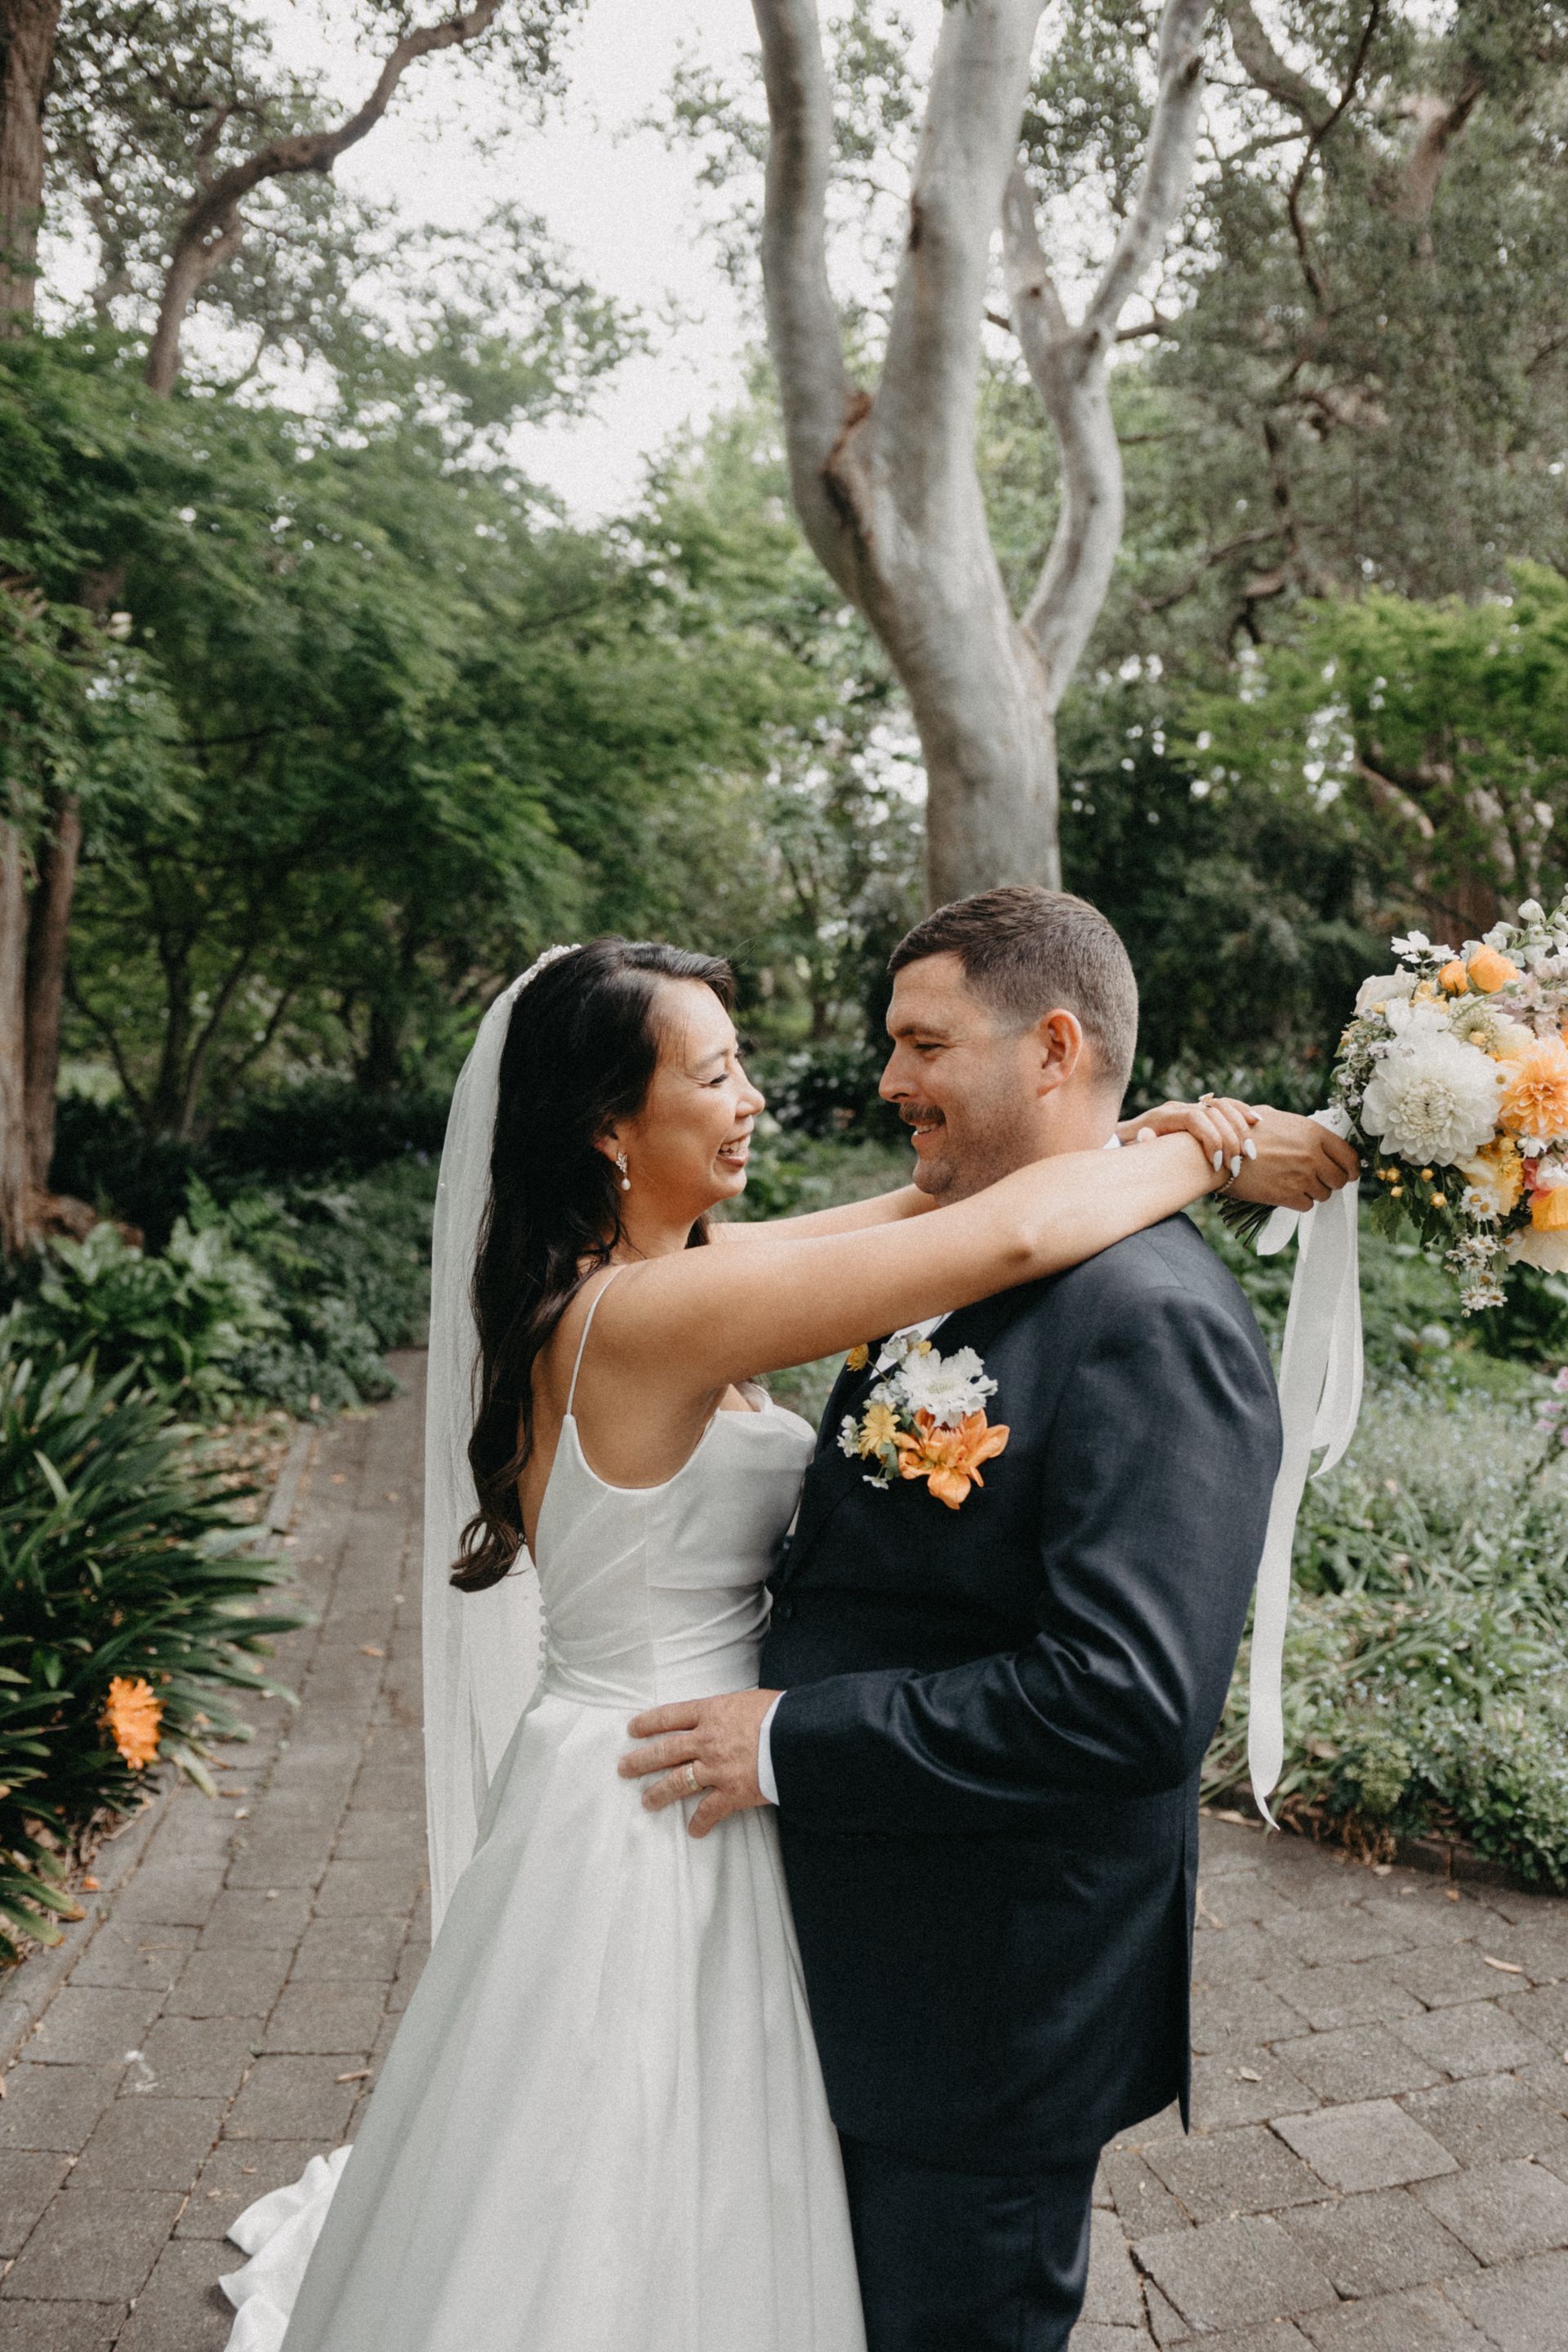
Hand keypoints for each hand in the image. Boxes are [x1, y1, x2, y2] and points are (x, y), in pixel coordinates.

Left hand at [619, 1689, 778, 1837]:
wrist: (800, 1735)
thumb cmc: (781, 1713)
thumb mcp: (750, 1700)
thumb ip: (731, 1711)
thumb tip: (726, 1716)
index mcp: (711, 1713)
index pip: (670, 1716)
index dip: (649, 1723)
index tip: (633, 1729)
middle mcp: (707, 1740)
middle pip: (665, 1751)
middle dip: (641, 1760)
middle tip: (624, 1768)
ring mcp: (716, 1768)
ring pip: (677, 1782)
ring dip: (658, 1793)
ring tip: (646, 1801)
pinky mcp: (732, 1792)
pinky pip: (709, 1811)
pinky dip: (700, 1823)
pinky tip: (694, 1830)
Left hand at [1118, 1094, 1259, 1180]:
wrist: (1124, 1138)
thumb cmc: (1126, 1149)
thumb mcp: (1127, 1149)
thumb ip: (1137, 1144)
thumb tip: (1147, 1134)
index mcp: (1162, 1116)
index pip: (1195, 1118)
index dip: (1210, 1138)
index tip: (1216, 1163)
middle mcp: (1178, 1108)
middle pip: (1214, 1113)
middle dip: (1230, 1139)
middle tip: (1238, 1164)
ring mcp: (1189, 1107)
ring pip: (1223, 1106)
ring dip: (1240, 1126)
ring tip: (1250, 1152)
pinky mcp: (1199, 1112)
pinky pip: (1226, 1106)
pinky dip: (1242, 1112)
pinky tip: (1257, 1123)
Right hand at [1223, 1106, 1360, 1212]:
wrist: (1219, 1151)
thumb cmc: (1243, 1131)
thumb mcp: (1276, 1117)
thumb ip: (1300, 1129)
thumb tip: (1315, 1139)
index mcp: (1313, 1133)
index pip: (1350, 1156)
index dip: (1351, 1168)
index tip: (1348, 1173)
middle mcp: (1312, 1155)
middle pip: (1340, 1179)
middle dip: (1332, 1181)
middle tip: (1319, 1180)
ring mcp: (1302, 1177)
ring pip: (1324, 1194)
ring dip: (1314, 1191)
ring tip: (1296, 1184)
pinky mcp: (1288, 1196)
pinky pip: (1307, 1205)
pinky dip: (1299, 1201)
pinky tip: (1286, 1192)